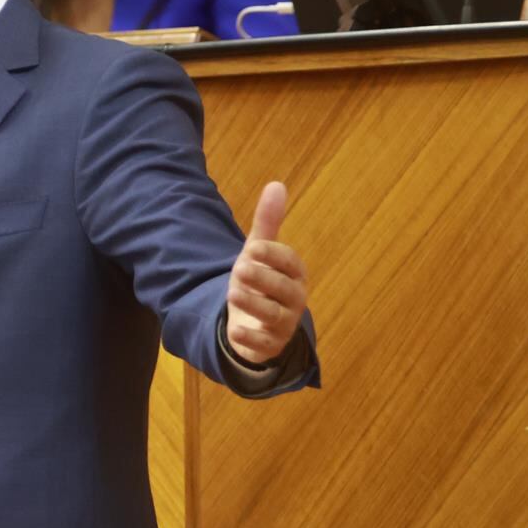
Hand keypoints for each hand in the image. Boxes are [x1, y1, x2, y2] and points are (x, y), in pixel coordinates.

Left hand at [224, 181, 309, 364]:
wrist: (257, 321)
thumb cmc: (261, 280)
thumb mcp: (260, 252)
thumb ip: (267, 223)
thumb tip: (276, 184)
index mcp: (294, 274)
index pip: (289, 263)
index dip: (272, 255)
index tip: (252, 247)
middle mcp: (294, 299)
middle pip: (283, 289)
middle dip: (263, 279)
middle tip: (239, 269)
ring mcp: (284, 323)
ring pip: (273, 315)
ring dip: (254, 304)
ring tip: (232, 293)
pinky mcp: (270, 344)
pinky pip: (263, 343)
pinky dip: (249, 338)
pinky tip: (234, 330)